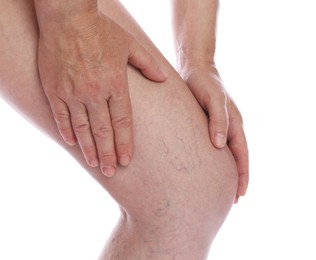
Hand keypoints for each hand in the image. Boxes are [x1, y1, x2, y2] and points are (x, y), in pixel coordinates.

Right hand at [37, 12, 166, 176]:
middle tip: (112, 172)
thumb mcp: (129, 44)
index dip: (125, 143)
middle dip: (108, 154)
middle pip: (104, 131)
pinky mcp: (54, 89)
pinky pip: (61, 116)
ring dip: (89, 149)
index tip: (127, 160)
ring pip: (83, 128)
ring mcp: (73, 92)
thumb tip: (164, 79)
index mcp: (115, 84)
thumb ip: (148, 64)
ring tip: (95, 164)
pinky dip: (67, 132)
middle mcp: (95, 92)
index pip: (123, 122)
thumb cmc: (100, 29)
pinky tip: (73, 145)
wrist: (67, 16)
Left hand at [181, 64, 248, 201]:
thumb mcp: (213, 100)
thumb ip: (218, 120)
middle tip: (232, 199)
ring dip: (225, 172)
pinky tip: (206, 167)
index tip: (240, 194)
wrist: (194, 70)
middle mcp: (229, 128)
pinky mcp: (207, 125)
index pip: (242, 155)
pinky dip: (214, 160)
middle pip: (236, 158)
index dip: (242, 174)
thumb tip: (220, 145)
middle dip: (236, 178)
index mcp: (234, 124)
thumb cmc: (204, 83)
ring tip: (220, 188)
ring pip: (226, 154)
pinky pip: (214, 146)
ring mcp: (219, 127)